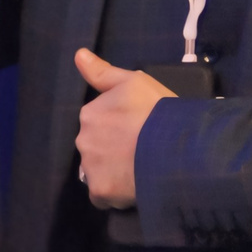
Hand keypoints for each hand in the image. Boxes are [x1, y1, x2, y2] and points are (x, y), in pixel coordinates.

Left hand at [73, 49, 174, 209]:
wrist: (173, 148)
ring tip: (139, 171)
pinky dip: (114, 195)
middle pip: (95, 148)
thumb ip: (103, 72)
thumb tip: (78, 55)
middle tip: (140, 152)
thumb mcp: (134, 82)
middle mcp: (83, 140)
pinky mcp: (100, 192)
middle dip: (112, 150)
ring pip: (97, 172)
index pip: (98, 123)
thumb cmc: (157, 111)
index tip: (137, 130)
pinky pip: (103, 196)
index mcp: (89, 113)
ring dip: (112, 173)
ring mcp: (90, 168)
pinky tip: (133, 188)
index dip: (118, 128)